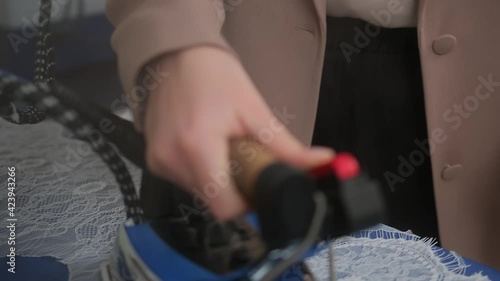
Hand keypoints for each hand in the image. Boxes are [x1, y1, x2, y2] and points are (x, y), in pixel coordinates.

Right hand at [144, 46, 333, 219]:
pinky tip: (207, 147)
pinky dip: (202, 172)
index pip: (224, 207)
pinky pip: (185, 181)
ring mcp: (158, 161)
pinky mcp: (152, 159)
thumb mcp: (254, 110)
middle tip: (244, 159)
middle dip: (235, 188)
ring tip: (224, 148)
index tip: (258, 186)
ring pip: (199, 193)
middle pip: (213, 201)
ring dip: (218, 180)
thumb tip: (322, 162)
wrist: (175, 55)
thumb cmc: (215, 75)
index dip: (247, 203)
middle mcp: (171, 160)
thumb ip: (286, 146)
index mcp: (197, 148)